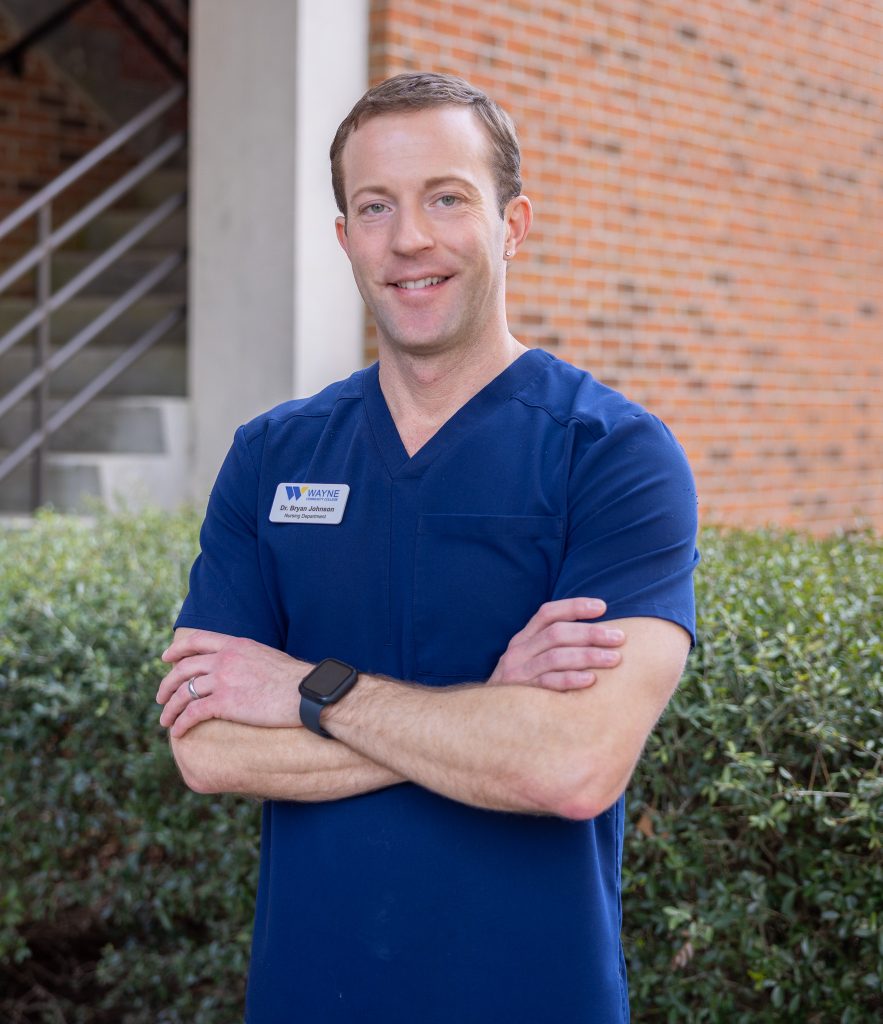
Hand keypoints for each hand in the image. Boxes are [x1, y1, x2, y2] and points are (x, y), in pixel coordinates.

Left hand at [156, 631, 310, 737]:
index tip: (166, 658)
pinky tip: (178, 733)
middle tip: (160, 696)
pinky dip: (181, 724)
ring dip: (170, 707)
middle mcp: (225, 659)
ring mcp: (223, 680)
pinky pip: (193, 713)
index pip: (197, 641)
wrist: (306, 693)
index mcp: (236, 645)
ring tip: (165, 720)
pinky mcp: (225, 703)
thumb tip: (239, 668)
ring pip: (184, 692)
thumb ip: (246, 659)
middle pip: (183, 667)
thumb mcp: (266, 657)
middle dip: (167, 683)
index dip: (177, 649)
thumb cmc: (294, 680)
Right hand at [487, 598, 623, 690]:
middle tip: (619, 637)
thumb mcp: (530, 660)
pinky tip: (591, 680)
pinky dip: (570, 680)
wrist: (490, 717)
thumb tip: (598, 634)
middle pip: (556, 633)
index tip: (602, 606)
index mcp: (523, 638)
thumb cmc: (523, 685)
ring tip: (614, 659)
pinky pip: (548, 684)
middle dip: (590, 633)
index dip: (575, 606)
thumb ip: (552, 646)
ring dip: (587, 655)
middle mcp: (519, 651)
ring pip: (555, 656)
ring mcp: (518, 672)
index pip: (548, 613)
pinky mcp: (521, 695)